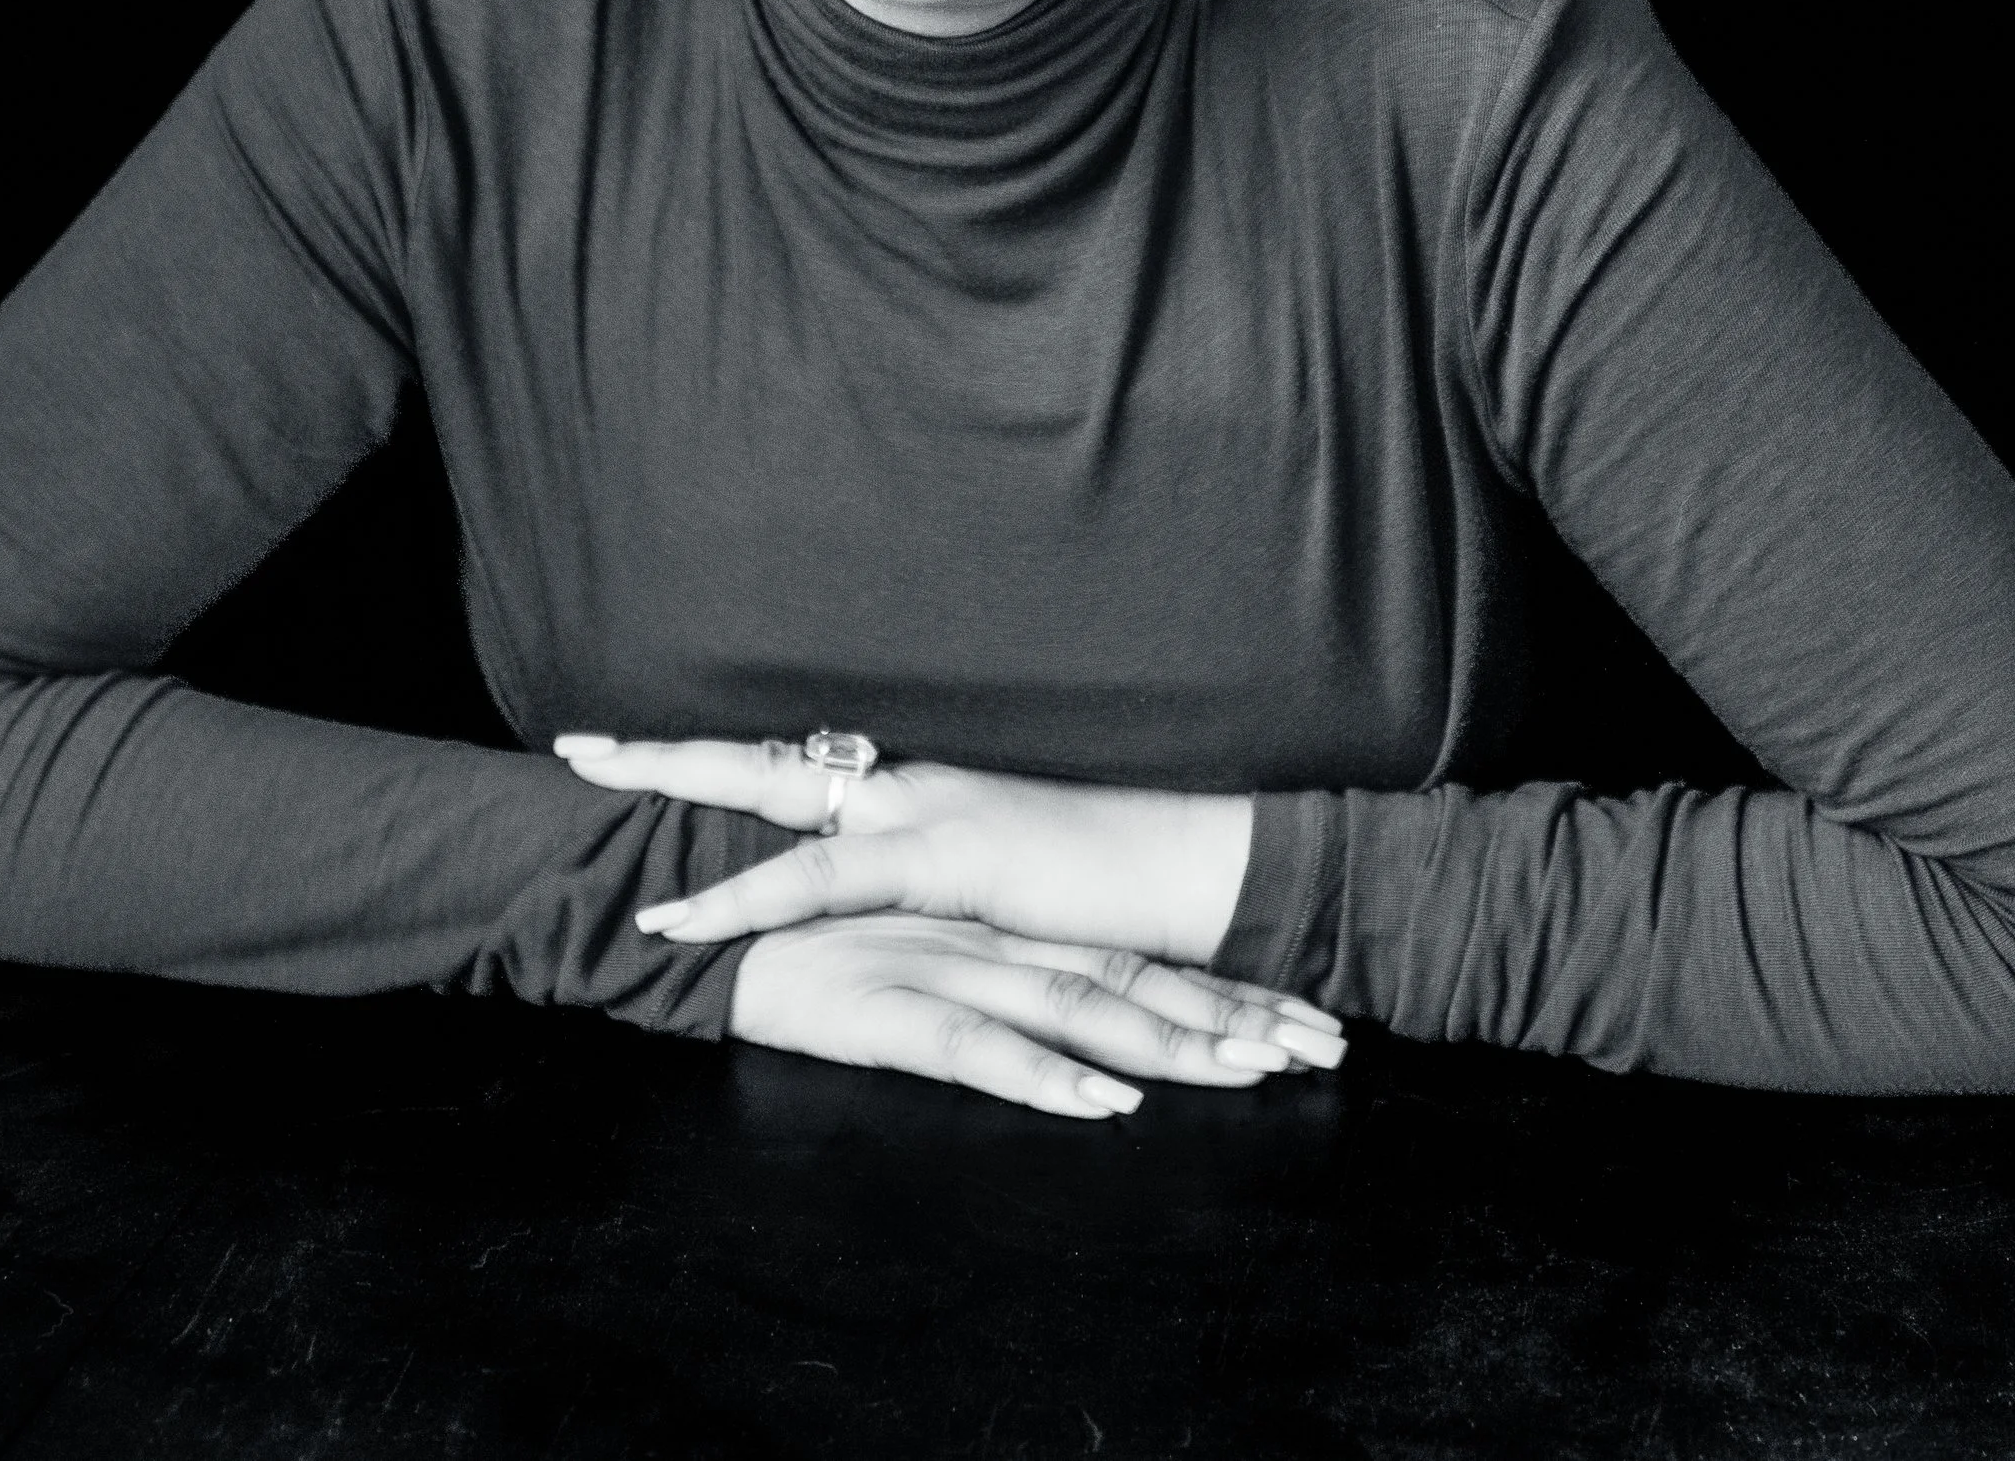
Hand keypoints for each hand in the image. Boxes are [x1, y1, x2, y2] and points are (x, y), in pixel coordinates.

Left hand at [552, 733, 1341, 1068]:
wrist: (1195, 867)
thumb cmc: (1111, 884)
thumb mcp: (1003, 881)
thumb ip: (933, 881)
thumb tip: (878, 895)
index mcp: (914, 792)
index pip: (793, 765)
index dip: (711, 759)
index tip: (634, 753)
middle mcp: (907, 786)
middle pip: (761, 759)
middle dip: (664, 755)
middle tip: (575, 749)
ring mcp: (924, 814)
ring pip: (775, 794)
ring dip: (681, 788)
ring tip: (597, 785)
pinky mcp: (947, 859)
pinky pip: (823, 878)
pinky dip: (746, 897)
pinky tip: (686, 917)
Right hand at [726, 912, 1330, 1117]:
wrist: (700, 912)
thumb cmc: (802, 933)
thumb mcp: (917, 942)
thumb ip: (989, 964)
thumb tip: (1069, 1012)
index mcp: (1001, 919)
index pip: (1131, 958)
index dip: (1217, 992)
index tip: (1300, 1024)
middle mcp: (988, 935)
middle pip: (1126, 981)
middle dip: (1225, 1019)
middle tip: (1314, 1051)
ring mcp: (942, 965)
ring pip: (1075, 1008)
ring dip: (1167, 1044)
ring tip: (1247, 1072)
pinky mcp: (888, 1004)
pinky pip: (978, 1045)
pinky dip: (1045, 1075)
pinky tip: (1102, 1101)